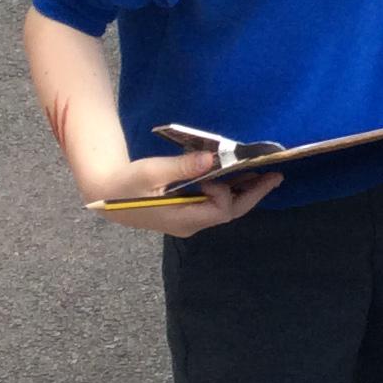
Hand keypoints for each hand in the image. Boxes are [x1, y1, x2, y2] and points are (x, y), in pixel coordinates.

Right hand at [82, 152, 282, 236]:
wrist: (106, 194)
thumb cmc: (127, 184)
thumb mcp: (152, 172)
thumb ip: (181, 167)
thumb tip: (210, 159)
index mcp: (183, 219)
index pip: (221, 211)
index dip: (228, 193)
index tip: (220, 173)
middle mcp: (190, 223)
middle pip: (229, 212)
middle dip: (254, 194)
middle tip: (276, 176)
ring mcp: (189, 219)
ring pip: (224, 208)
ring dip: (245, 191)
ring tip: (266, 175)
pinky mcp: (186, 211)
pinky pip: (215, 203)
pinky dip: (230, 190)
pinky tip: (241, 177)